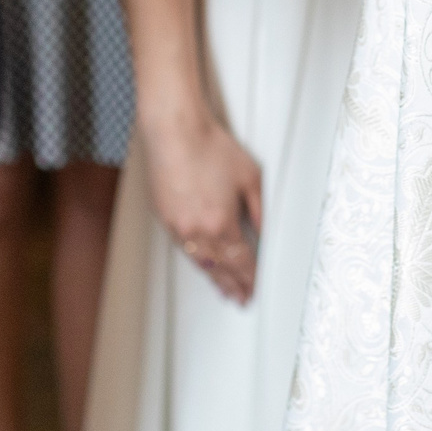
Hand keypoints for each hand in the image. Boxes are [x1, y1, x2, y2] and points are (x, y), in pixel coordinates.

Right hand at [141, 106, 262, 304]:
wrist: (174, 131)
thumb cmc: (210, 147)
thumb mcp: (250, 177)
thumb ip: (260, 209)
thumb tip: (267, 232)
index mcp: (221, 223)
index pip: (241, 261)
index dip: (251, 277)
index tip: (256, 288)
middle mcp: (198, 231)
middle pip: (220, 268)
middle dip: (233, 285)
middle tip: (241, 299)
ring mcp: (178, 226)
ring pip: (200, 262)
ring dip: (214, 278)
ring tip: (225, 290)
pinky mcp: (164, 217)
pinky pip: (184, 249)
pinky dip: (197, 261)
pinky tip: (202, 264)